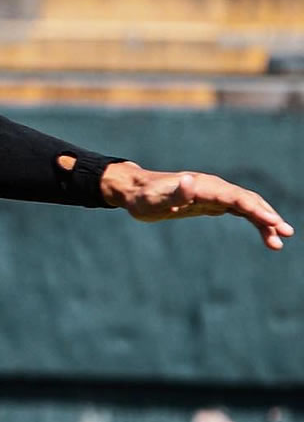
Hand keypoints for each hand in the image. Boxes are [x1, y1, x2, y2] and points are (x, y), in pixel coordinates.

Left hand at [101, 162, 293, 249]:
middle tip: (286, 234)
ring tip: (278, 241)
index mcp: (203, 186)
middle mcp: (212, 187)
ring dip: (264, 221)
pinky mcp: (210, 202)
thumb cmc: (143, 197)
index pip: (235, 198)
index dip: (255, 210)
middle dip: (267, 216)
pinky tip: (265, 233)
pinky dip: (253, 220)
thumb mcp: (154, 199)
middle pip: (247, 200)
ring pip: (246, 205)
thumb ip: (174, 192)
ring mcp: (213, 194)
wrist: (135, 191)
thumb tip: (190, 180)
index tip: (273, 222)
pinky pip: (238, 210)